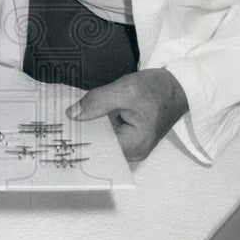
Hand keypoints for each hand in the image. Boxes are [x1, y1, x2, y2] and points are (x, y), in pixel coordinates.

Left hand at [66, 69, 188, 161]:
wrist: (178, 86)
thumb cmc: (156, 88)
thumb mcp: (125, 89)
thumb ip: (97, 102)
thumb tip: (72, 114)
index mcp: (135, 144)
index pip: (99, 147)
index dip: (80, 137)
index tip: (62, 129)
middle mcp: (134, 152)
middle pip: (100, 147)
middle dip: (82, 134)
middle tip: (61, 124)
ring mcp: (134, 148)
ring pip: (103, 141)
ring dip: (90, 129)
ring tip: (69, 120)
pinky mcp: (132, 140)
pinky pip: (110, 136)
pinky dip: (99, 126)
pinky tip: (85, 118)